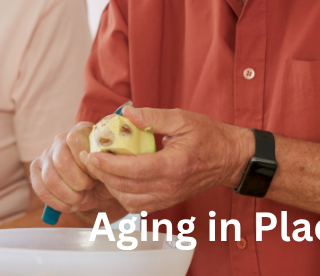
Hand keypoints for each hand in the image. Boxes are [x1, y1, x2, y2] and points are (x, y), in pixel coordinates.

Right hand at [30, 122, 126, 221]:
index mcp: (81, 131)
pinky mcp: (36, 170)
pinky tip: (68, 206)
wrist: (97, 188)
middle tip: (88, 189)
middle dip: (77, 182)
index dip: (84, 161)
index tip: (96, 176)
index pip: (75, 139)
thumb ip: (107, 166)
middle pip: (61, 160)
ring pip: (50, 178)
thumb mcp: (112, 169)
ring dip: (67, 195)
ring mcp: (46, 154)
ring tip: (80, 199)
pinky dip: (56, 202)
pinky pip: (40, 189)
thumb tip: (98, 166)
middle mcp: (61, 139)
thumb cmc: (105, 175)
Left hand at [84, 106, 253, 212]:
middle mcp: (169, 186)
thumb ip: (153, 116)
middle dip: (103, 174)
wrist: (229, 159)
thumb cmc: (208, 136)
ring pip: (129, 201)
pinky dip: (123, 194)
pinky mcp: (167, 201)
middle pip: (126, 188)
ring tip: (102, 168)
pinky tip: (117, 179)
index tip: (93, 154)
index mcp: (173, 165)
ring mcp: (168, 197)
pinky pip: (138, 205)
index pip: (134, 170)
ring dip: (111, 186)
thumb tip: (127, 113)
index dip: (109, 164)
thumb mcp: (183, 118)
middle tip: (91, 158)